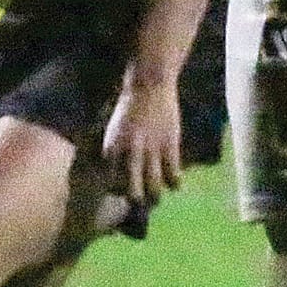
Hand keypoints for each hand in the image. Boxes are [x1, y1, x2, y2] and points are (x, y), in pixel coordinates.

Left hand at [103, 71, 184, 206]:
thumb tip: (114, 167)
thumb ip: (116, 148)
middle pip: (131, 189)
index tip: (119, 192)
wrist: (150, 84)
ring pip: (154, 185)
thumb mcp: (114, 128)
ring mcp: (152, 149)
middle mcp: (130, 152)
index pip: (110, 179)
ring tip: (156, 200)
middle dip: (134, 199)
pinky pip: (173, 172)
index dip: (115, 190)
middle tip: (138, 202)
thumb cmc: (130, 104)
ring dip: (155, 196)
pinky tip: (176, 186)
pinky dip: (175, 182)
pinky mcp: (170, 145)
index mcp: (113, 147)